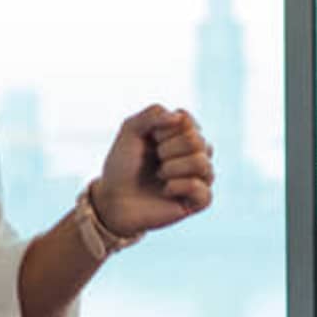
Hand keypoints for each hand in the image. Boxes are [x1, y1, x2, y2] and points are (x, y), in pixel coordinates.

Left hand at [93, 105, 214, 240]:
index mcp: (182, 135)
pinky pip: (204, 191)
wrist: (113, 199)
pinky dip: (180, 187)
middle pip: (198, 141)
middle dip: (169, 149)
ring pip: (203, 164)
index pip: (188, 121)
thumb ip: (153, 114)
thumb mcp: (130, 131)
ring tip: (160, 175)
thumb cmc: (122, 166)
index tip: (151, 139)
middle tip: (155, 160)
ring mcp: (198, 178)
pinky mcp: (198, 201)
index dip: (165, 130)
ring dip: (174, 168)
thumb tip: (180, 117)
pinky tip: (165, 190)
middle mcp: (194, 154)